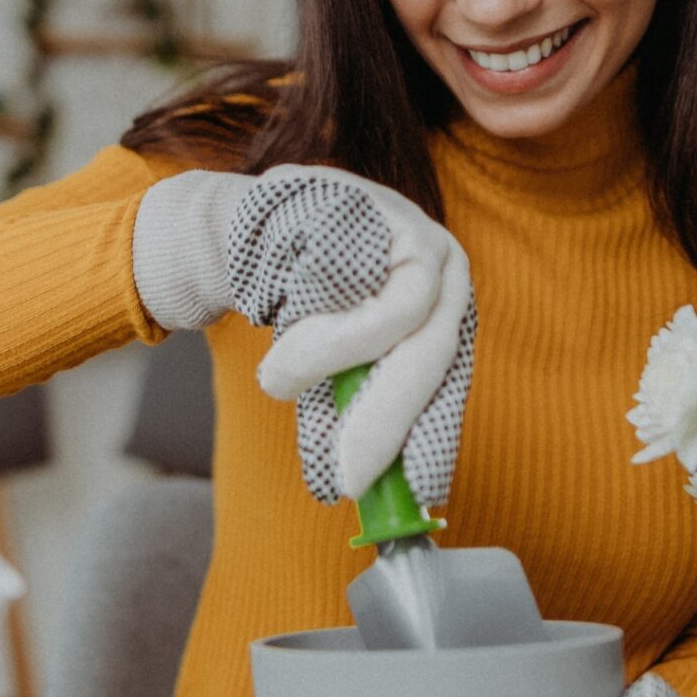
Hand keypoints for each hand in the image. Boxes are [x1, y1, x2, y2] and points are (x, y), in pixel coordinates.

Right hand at [132, 166, 475, 504]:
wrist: (248, 228)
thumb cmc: (297, 300)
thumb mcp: (328, 364)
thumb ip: (342, 408)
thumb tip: (341, 486)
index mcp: (445, 307)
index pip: (448, 380)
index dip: (431, 437)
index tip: (414, 492)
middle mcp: (443, 264)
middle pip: (432, 353)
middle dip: (386, 422)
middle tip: (350, 477)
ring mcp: (409, 227)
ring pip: (399, 318)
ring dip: (331, 363)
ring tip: (280, 380)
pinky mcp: (366, 203)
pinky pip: (349, 274)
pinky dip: (319, 322)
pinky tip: (284, 331)